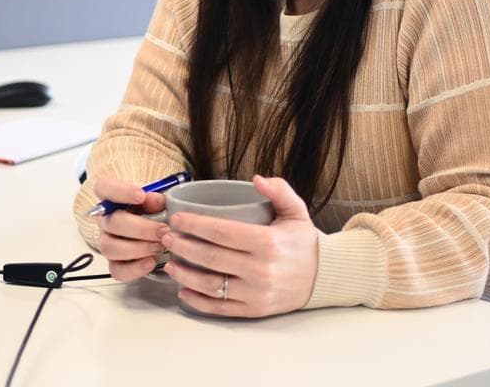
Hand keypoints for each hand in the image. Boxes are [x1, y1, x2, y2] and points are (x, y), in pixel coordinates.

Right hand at [93, 176, 168, 281]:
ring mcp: (107, 242)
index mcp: (111, 197)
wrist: (151, 229)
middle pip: (112, 222)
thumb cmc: (150, 210)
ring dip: (138, 248)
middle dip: (141, 228)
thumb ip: (155, 198)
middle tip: (163, 230)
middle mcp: (104, 220)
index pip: (104, 188)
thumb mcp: (155, 199)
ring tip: (159, 246)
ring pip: (110, 248)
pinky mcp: (114, 263)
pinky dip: (135, 268)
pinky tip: (151, 262)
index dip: (120, 191)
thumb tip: (155, 201)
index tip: (141, 195)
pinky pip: (117, 270)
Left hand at [161, 175, 318, 317]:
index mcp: (268, 243)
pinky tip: (183, 290)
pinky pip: (220, 307)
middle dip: (182, 246)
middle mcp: (260, 270)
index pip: (222, 232)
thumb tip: (257, 179)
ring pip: (210, 284)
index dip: (195, 225)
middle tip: (165, 238)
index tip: (177, 219)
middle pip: (210, 257)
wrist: (323, 277)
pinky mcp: (254, 310)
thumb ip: (279, 190)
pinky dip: (198, 300)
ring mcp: (256, 293)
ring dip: (184, 274)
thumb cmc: (303, 242)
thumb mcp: (296, 211)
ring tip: (169, 263)